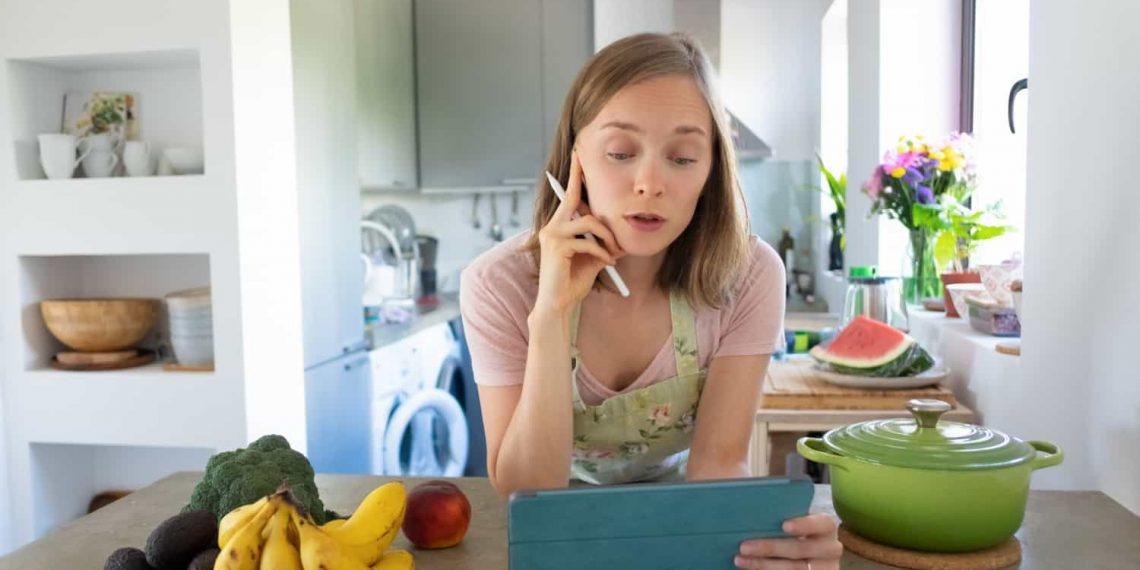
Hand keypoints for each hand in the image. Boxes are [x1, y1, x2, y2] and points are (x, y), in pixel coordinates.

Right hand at [533, 150, 623, 315]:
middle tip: (582, 156)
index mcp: (559, 227)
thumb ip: (604, 244)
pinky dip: (602, 252)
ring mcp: (552, 235)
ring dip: (607, 236)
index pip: (569, 197)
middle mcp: (552, 227)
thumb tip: (622, 237)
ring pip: (588, 221)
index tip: (578, 156)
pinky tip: (606, 263)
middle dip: (579, 176)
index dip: (575, 176)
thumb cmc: (572, 282)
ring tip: (613, 251)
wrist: (558, 305)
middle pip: (573, 197)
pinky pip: (588, 242)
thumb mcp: (593, 259)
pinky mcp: (557, 247)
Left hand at [735, 513, 841, 568]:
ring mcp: (823, 568)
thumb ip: (781, 514)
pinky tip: (750, 569)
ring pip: (794, 569)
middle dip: (771, 548)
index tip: (783, 525)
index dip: (804, 525)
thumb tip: (752, 505)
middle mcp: (830, 549)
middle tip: (744, 546)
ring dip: (763, 565)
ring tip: (740, 560)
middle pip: (800, 549)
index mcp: (826, 528)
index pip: (822, 524)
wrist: (804, 555)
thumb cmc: (790, 530)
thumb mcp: (793, 521)